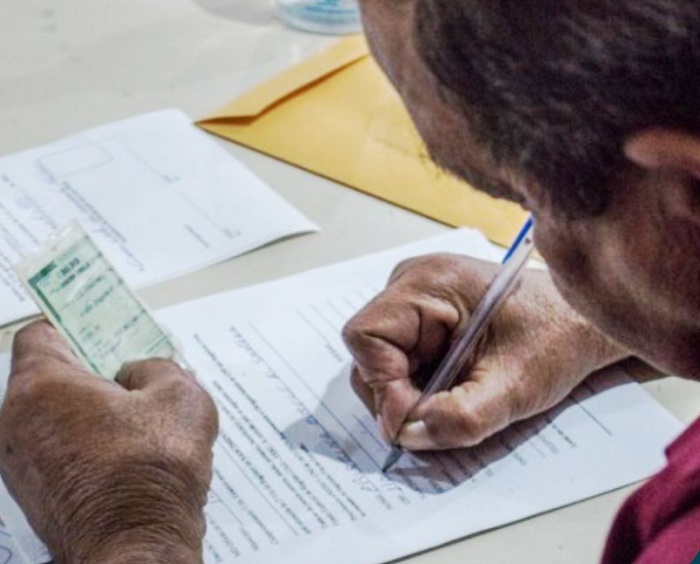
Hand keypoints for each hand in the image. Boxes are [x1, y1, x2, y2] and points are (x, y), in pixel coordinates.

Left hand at [0, 321, 217, 563]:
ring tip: (140, 415)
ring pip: (57, 414)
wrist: (140, 549)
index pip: (41, 334)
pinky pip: (60, 447)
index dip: (76, 324)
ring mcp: (21, 463)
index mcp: (42, 388)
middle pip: (50, 376)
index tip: (102, 324)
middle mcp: (16, 425)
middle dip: (94, 370)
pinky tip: (130, 451)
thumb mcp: (181, 396)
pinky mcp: (35, 493)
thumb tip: (141, 374)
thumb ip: (160, 367)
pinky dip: (88, 440)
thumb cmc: (152, 475)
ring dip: (94, 409)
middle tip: (133, 370)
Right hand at [343, 253, 627, 450]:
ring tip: (449, 400)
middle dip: (394, 393)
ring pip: (381, 356)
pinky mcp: (424, 311)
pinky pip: (399, 354)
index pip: (366, 336)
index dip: (381, 384)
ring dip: (406, 390)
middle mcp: (413, 281)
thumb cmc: (555, 340)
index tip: (412, 419)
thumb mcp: (514, 389)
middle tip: (432, 418)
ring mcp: (416, 295)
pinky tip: (450, 387)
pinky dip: (416, 382)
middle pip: (369, 349)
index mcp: (430, 282)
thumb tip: (407, 435)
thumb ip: (460, 419)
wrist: (581, 321)